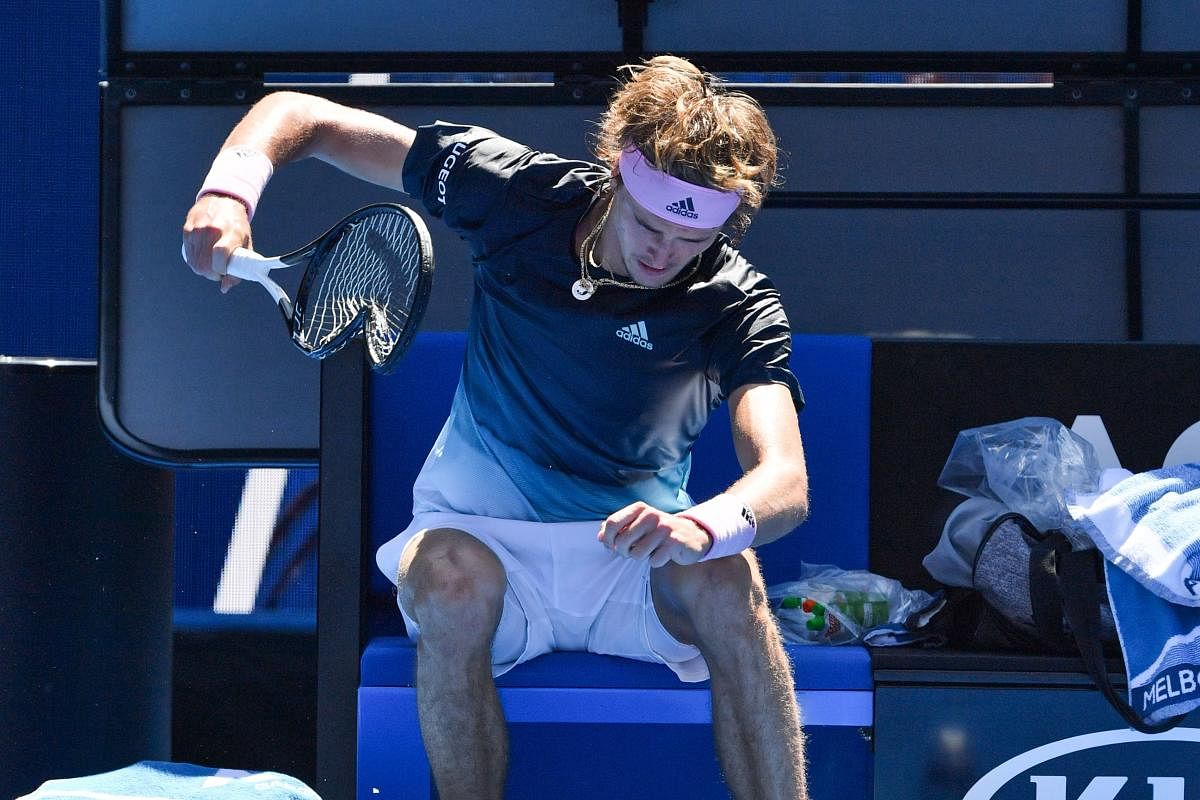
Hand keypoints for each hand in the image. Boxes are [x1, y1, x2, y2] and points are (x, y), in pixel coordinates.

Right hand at [180, 194, 252, 292]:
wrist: (221, 200)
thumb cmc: (237, 225)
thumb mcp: (246, 243)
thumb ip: (240, 267)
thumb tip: (224, 288)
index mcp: (231, 232)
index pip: (220, 255)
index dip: (220, 270)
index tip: (223, 273)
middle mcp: (212, 230)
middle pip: (204, 264)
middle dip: (211, 274)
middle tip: (218, 272)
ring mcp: (197, 229)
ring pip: (194, 262)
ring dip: (203, 269)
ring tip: (212, 264)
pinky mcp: (187, 229)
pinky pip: (188, 255)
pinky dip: (195, 261)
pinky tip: (203, 258)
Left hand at [598, 501, 712, 566]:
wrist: (692, 535)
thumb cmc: (659, 532)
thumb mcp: (639, 525)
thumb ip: (618, 529)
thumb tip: (599, 537)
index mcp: (640, 508)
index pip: (612, 523)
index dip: (607, 538)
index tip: (611, 546)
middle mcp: (651, 515)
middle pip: (622, 541)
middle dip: (624, 552)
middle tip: (633, 551)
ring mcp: (664, 528)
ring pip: (637, 553)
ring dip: (642, 557)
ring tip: (651, 551)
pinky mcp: (674, 542)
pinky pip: (653, 561)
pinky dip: (656, 562)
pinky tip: (664, 554)